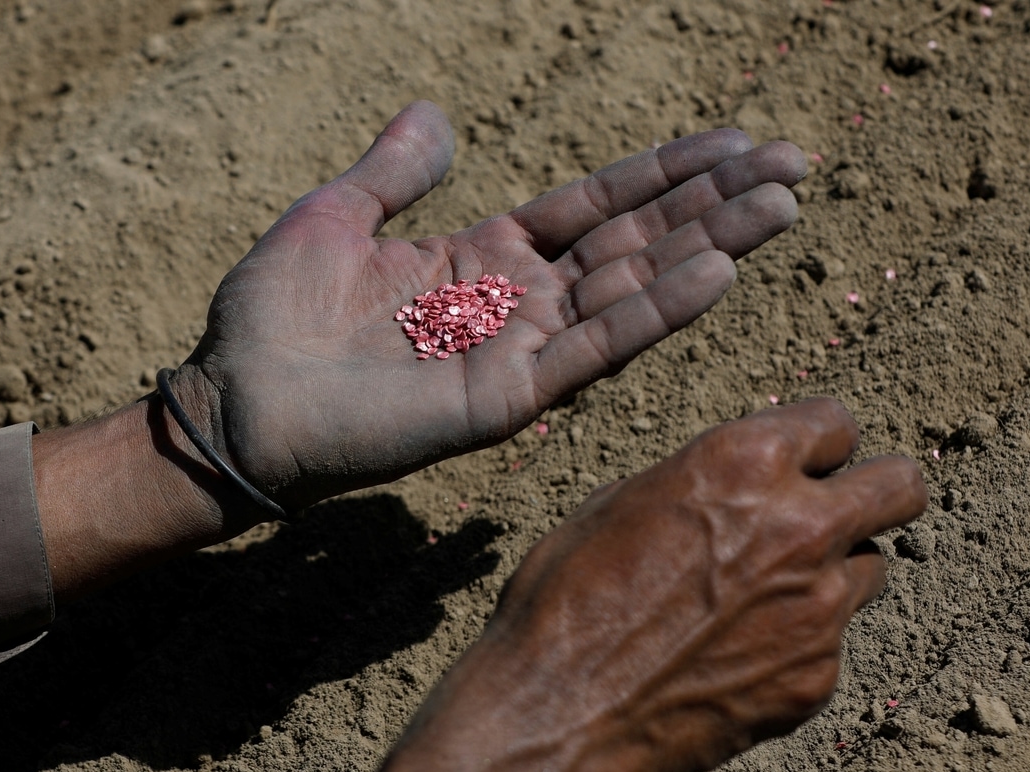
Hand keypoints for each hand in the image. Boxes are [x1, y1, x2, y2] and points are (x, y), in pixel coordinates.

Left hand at [167, 100, 807, 510]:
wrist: (234, 399)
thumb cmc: (272, 315)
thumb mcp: (336, 216)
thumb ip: (396, 172)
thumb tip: (436, 113)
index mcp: (482, 256)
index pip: (596, 205)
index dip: (665, 172)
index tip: (739, 141)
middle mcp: (515, 302)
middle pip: (635, 240)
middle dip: (713, 203)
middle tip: (795, 164)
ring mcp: (517, 350)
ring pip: (632, 288)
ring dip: (709, 247)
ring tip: (783, 206)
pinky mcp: (506, 398)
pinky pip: (594, 349)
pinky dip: (656, 311)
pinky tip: (717, 271)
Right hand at [380, 399, 926, 771]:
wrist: (559, 710)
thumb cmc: (566, 598)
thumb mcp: (620, 503)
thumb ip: (701, 484)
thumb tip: (730, 489)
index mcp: (745, 463)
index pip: (837, 422)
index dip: (815, 444)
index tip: (801, 463)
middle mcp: (802, 526)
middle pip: (902, 486)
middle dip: (876, 493)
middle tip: (839, 513)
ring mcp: (820, 608)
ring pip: (872, 570)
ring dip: (833, 575)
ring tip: (763, 600)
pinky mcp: (817, 678)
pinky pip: (828, 646)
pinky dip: (793, 647)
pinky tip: (730, 660)